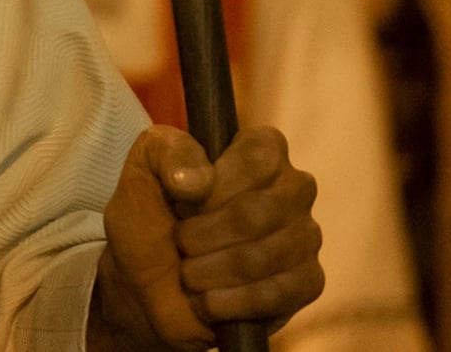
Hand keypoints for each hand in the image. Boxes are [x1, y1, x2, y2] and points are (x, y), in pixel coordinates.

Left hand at [88, 124, 322, 350]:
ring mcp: (305, 236)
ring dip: (209, 270)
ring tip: (188, 272)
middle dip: (203, 234)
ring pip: (264, 256)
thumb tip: (199, 181)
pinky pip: (276, 293)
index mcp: (262, 149)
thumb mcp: (143, 169)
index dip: (213, 184)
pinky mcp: (307, 282)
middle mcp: (294, 188)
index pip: (257, 155)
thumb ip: (166, 153)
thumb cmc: (151, 215)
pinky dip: (228, 301)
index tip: (181, 200)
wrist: (148, 279)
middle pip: (258, 211)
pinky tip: (207, 300)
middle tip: (180, 242)